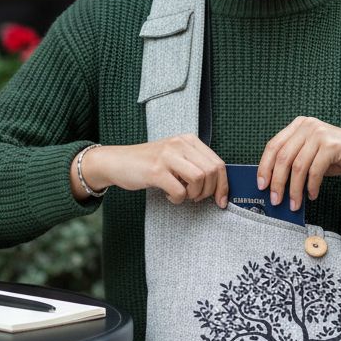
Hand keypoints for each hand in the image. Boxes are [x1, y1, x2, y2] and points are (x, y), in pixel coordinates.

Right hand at [73, 137, 228, 206]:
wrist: (116, 161)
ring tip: (182, 195)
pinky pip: (179, 190)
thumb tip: (218, 186)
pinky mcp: (156, 170)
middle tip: (195, 198)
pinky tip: (168, 195)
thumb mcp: (175, 157)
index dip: (223, 185)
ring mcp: (167, 156)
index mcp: (188, 140)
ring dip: (194, 194)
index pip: (217, 163)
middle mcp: (180, 144)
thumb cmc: (149, 163)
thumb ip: (194, 165)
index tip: (221, 200)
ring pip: (199, 179)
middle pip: (211, 171)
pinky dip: (177, 199)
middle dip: (208, 192)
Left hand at [256, 117, 340, 211]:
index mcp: (299, 125)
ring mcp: (320, 133)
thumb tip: (273, 183)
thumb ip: (294, 162)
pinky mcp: (332, 145)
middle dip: (277, 182)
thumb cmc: (339, 157)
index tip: (261, 184)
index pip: (273, 146)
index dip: (264, 166)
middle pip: (283, 157)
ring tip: (294, 203)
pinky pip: (315, 171)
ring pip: (297, 166)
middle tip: (276, 199)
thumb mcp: (312, 155)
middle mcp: (308, 125)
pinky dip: (311, 186)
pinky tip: (312, 195)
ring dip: (294, 189)